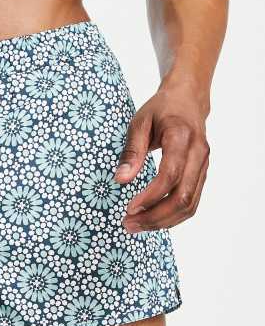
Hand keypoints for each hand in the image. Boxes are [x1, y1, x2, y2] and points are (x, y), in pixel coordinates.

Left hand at [115, 86, 209, 232]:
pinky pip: (192, 202)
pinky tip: (153, 219)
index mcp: (182, 137)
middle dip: (155, 216)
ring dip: (163, 221)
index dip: (151, 196)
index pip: (170, 175)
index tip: (129, 208)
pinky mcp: (202, 174)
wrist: (188, 99)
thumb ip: (131, 151)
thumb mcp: (139, 122)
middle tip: (128, 224)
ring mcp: (203, 165)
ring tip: (137, 225)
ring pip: (190, 204)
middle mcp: (198, 154)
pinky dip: (173, 215)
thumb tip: (121, 180)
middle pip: (182, 196)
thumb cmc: (161, 109)